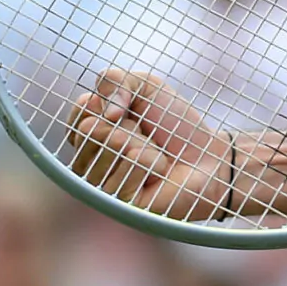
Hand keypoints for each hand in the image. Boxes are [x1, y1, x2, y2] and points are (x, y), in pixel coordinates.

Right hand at [69, 70, 231, 221]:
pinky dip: (152, 160)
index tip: (126, 112)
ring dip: (143, 143)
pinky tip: (160, 172)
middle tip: (145, 134)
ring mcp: (103, 188)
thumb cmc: (174, 124)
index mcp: (89, 137)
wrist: (208, 156)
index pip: (78, 115)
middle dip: (127, 124)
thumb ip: (113, 80)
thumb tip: (106, 113)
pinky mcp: (122, 205)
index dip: (106, 107)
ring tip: (154, 154)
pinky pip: (132, 164)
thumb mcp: (143, 86)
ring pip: (112, 147)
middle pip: (90, 130)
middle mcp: (89, 164)